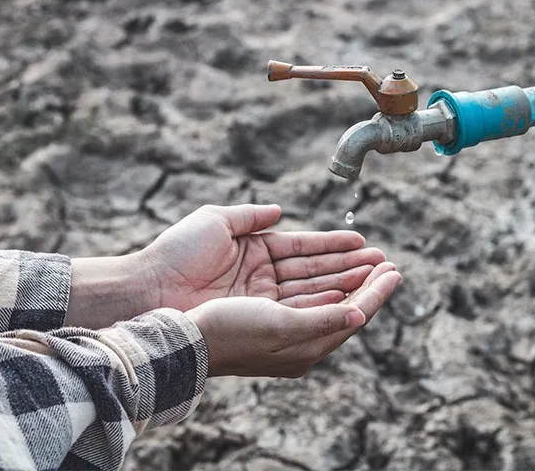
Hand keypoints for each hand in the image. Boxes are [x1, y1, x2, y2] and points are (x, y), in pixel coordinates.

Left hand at [140, 204, 386, 310]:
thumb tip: (279, 210)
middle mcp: (263, 281)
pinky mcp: (263, 323)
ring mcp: (264, 303)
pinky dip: (331, 306)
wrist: (149, 290)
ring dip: (350, 285)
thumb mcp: (216, 222)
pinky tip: (357, 298)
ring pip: (317, 293)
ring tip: (381, 276)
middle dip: (352, 268)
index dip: (335, 246)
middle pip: (317, 274)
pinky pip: (304, 313)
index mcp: (255, 253)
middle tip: (385, 262)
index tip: (363, 242)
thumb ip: (251, 216)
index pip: (305, 249)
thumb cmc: (176, 254)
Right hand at [187, 262, 400, 377]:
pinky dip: (322, 279)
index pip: (353, 315)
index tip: (395, 271)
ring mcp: (281, 324)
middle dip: (366, 282)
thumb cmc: (230, 333)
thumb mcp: (282, 326)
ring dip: (347, 275)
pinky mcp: (265, 311)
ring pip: (324, 295)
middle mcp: (297, 339)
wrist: (184, 338)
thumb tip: (361, 314)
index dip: (376, 292)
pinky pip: (304, 293)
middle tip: (388, 261)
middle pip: (343, 305)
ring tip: (369, 258)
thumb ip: (324, 320)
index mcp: (306, 348)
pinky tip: (332, 270)